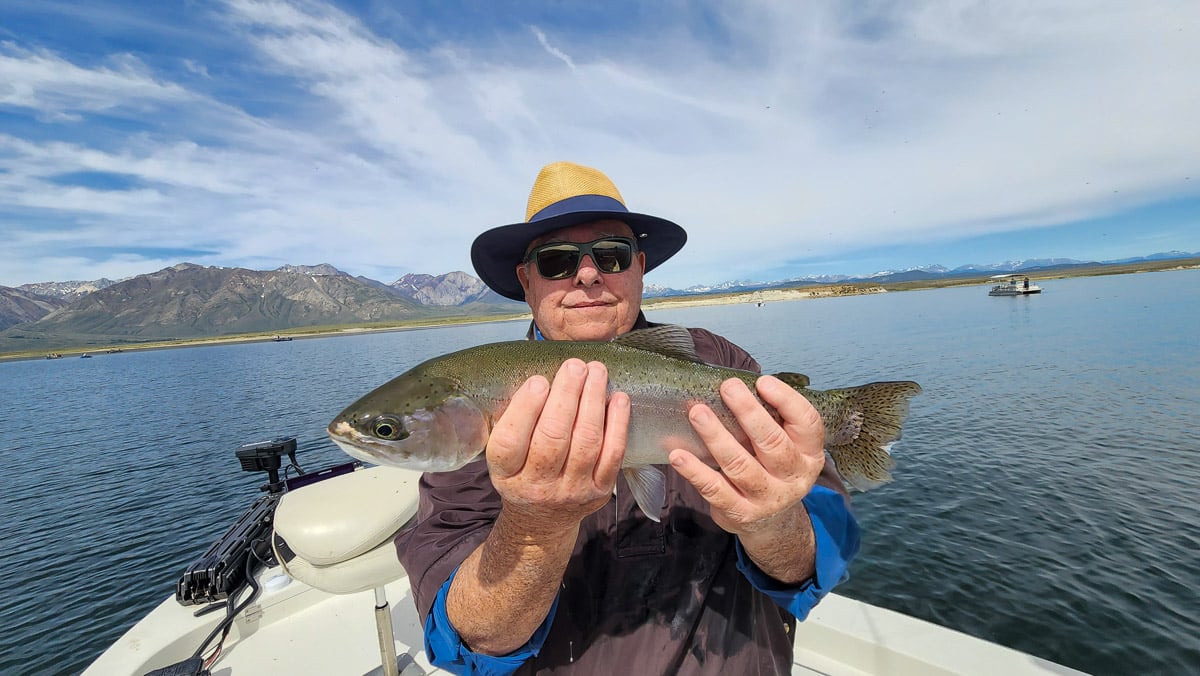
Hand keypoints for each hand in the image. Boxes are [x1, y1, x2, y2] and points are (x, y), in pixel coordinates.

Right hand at [486, 359, 629, 531]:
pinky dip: (617, 424)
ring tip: (596, 372)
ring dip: (593, 402)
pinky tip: (618, 399)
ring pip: (585, 442)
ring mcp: (571, 491)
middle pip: (552, 438)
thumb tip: (537, 377)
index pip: (510, 442)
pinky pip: (612, 454)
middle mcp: (537, 487)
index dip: (525, 409)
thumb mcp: (505, 456)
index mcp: (506, 475)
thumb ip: (514, 423)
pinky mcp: (600, 491)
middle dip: (566, 396)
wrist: (542, 520)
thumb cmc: (522, 473)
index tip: (538, 381)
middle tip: (575, 366)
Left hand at [670, 375, 825, 537]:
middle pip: (772, 442)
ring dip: (716, 437)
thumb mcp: (785, 445)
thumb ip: (769, 420)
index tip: (762, 381)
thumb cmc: (771, 469)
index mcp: (809, 453)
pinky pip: (715, 490)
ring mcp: (768, 498)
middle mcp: (793, 477)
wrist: (771, 522)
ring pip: (740, 465)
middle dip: (748, 412)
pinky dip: (695, 471)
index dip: (786, 400)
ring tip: (697, 413)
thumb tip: (733, 387)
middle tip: (728, 388)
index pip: (807, 422)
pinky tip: (679, 455)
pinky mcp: (742, 514)